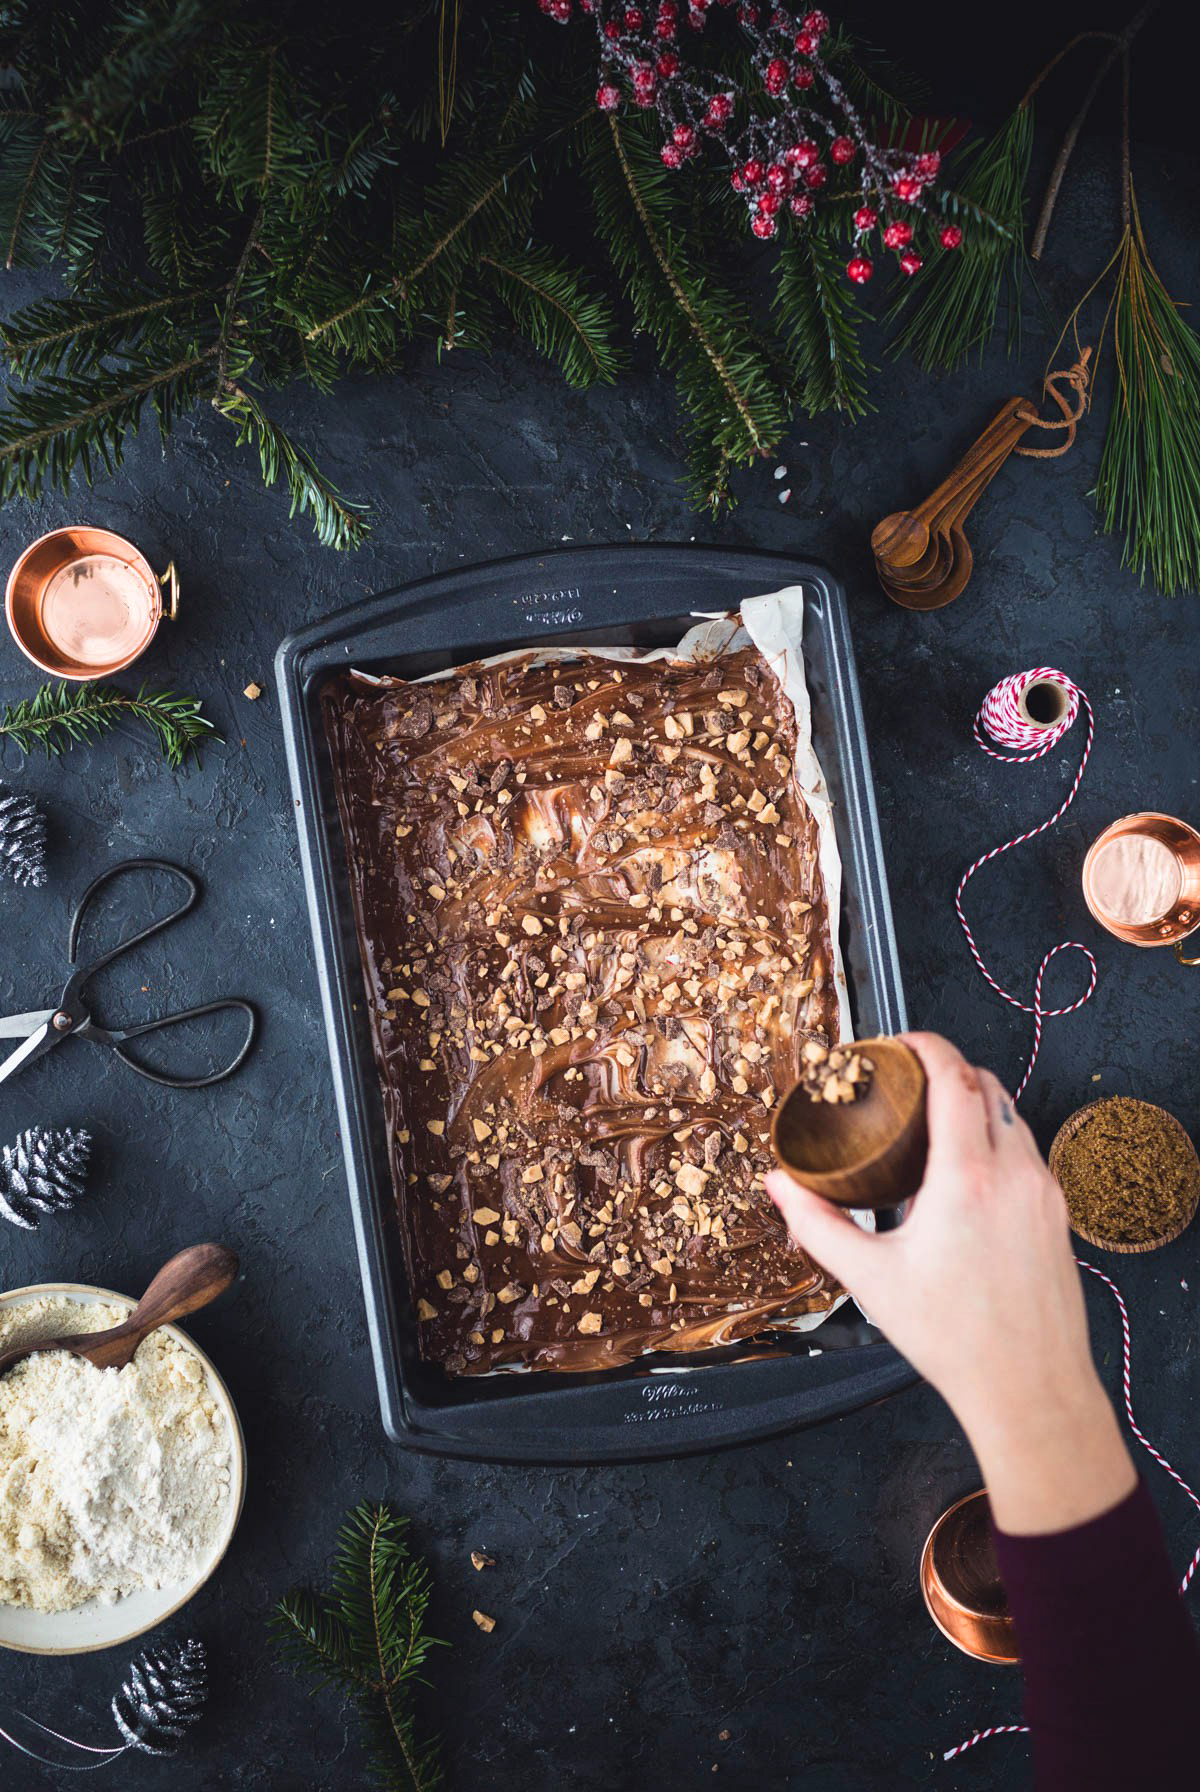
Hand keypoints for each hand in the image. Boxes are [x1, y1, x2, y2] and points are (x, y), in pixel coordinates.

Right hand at [766, 1032, 1134, 1533]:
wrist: (1029, 1388)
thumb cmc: (955, 1341)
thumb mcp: (870, 1279)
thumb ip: (818, 1224)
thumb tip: (780, 1185)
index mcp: (967, 1179)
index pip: (955, 1079)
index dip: (926, 1046)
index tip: (900, 1041)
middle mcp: (1014, 1175)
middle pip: (987, 1086)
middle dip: (948, 1068)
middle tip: (906, 1077)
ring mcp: (1043, 1193)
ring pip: (1012, 1116)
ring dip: (975, 1102)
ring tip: (932, 1118)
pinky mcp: (1057, 1214)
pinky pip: (1027, 1151)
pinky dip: (996, 1137)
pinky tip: (966, 1167)